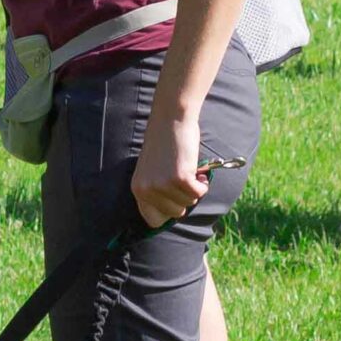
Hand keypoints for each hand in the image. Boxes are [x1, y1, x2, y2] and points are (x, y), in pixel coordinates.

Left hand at [130, 103, 208, 229]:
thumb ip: (156, 191)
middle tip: (184, 179)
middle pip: (175, 214)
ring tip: (190, 171)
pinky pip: (198, 193)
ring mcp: (163, 185)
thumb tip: (171, 214)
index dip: (167, 213)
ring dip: (194, 189)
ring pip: (188, 203)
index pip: (152, 220)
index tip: (175, 201)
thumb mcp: (152, 171)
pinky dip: (203, 184)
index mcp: (138, 189)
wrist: (171, 120)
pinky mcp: (180, 178)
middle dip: (184, 199)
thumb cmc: (165, 144)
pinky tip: (199, 171)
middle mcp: (147, 190)